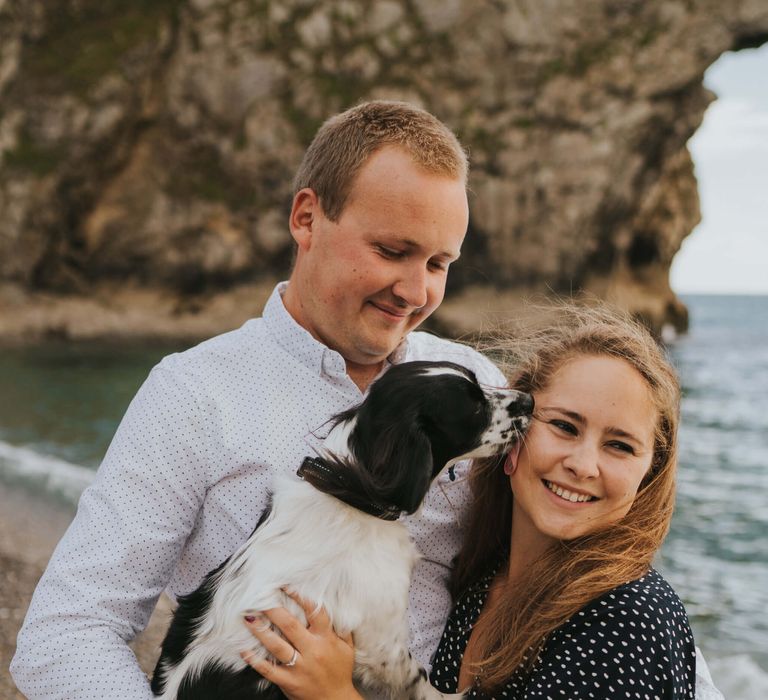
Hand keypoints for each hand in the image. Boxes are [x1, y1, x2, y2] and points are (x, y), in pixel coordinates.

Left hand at [240, 590, 359, 699]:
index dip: (300, 597)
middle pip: (290, 626)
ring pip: (277, 646)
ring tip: (248, 618)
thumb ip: (341, 627)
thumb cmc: (340, 671)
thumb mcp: (347, 647)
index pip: (314, 612)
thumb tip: (337, 605)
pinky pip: (269, 670)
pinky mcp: (289, 682)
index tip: (286, 586)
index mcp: (326, 639)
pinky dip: (255, 660)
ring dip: (261, 631)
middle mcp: (312, 651)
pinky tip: (244, 650)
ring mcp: (299, 667)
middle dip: (274, 610)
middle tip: (259, 597)